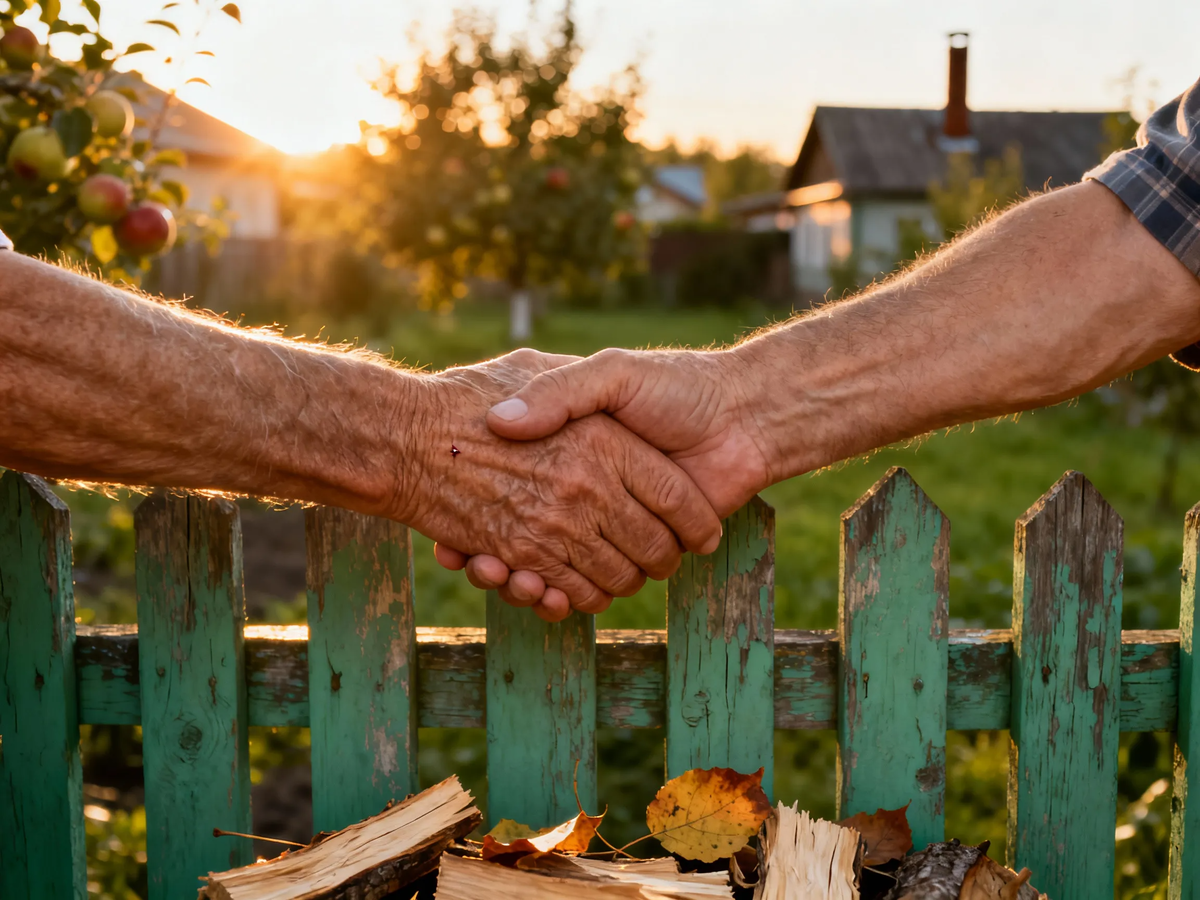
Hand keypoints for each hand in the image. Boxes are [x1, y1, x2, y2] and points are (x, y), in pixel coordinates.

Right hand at [402, 349, 722, 620]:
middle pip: (529, 537)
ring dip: (520, 580)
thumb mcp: (611, 375)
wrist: (744, 417)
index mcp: (576, 452)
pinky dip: (551, 597)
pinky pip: (578, 587)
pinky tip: (529, 588)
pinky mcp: (626, 552)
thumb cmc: (678, 388)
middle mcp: (586, 492)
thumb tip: (504, 423)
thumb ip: (562, 392)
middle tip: (471, 559)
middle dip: (500, 554)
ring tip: (493, 571)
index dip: (484, 505)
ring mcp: (603, 524)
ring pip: (549, 569)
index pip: (516, 486)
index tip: (451, 521)